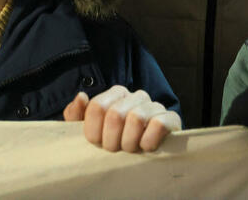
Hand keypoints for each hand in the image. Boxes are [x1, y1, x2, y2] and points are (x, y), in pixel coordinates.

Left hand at [63, 85, 180, 152]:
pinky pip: (158, 125)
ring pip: (136, 118)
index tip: (97, 144)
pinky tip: (146, 147)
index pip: (97, 107)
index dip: (93, 131)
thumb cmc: (114, 140)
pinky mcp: (171, 118)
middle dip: (111, 141)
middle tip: (115, 150)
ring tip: (130, 149)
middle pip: (115, 114)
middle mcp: (136, 95)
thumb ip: (76, 114)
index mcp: (116, 93)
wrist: (146, 153)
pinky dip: (148, 141)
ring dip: (129, 142)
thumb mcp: (89, 129)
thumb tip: (81, 96)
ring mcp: (155, 106)